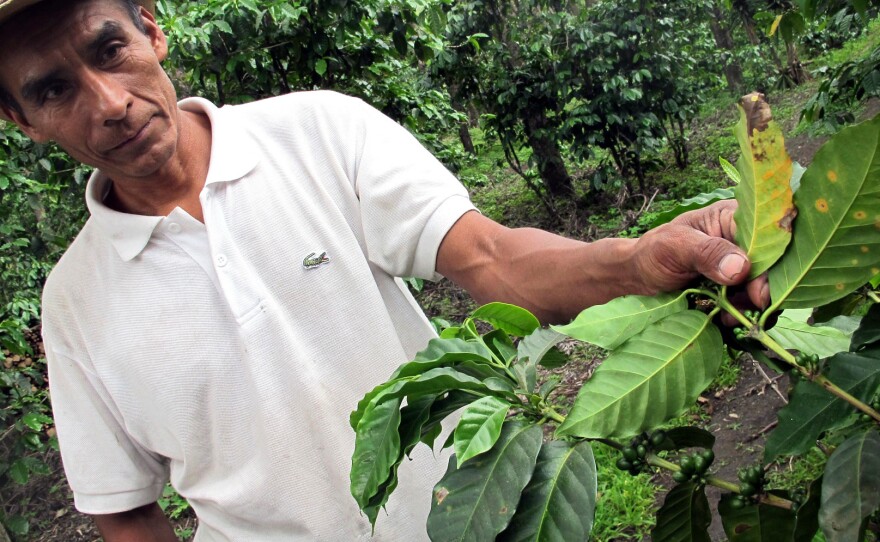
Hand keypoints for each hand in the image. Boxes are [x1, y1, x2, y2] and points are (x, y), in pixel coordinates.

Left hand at [633, 200, 769, 309]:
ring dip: (753, 307)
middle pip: (776, 266)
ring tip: (728, 315)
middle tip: (744, 309)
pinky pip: (754, 303)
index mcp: (736, 218)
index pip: (769, 238)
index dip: (770, 266)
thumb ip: (706, 252)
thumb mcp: (674, 246)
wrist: (639, 276)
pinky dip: (745, 314)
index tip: (758, 293)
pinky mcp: (739, 287)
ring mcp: (745, 264)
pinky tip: (725, 319)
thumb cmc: (654, 251)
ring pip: (768, 287)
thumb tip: (740, 267)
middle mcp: (747, 239)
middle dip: (764, 291)